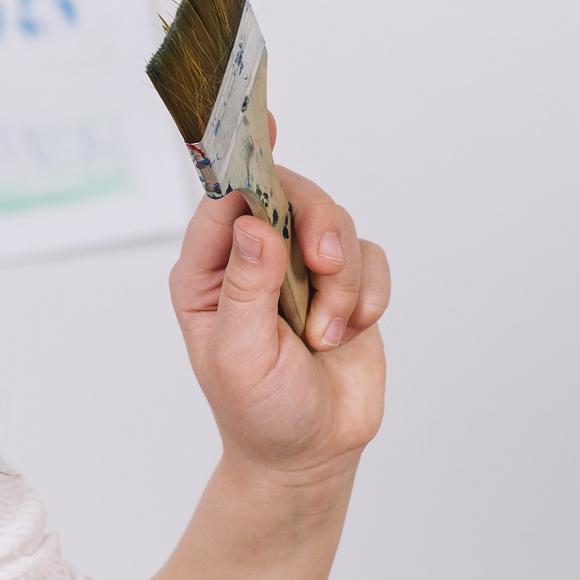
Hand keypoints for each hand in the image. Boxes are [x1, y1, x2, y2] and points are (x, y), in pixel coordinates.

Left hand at [168, 130, 390, 482]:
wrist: (311, 454)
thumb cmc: (259, 410)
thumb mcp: (240, 355)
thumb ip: (247, 288)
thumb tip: (253, 225)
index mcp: (208, 270)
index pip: (223, 198)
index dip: (243, 160)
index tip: (264, 125)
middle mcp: (253, 258)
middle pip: (289, 195)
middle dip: (315, 226)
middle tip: (323, 265)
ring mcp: (301, 267)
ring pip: (336, 225)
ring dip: (341, 281)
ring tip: (325, 332)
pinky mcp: (346, 283)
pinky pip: (371, 257)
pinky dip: (367, 296)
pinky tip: (346, 334)